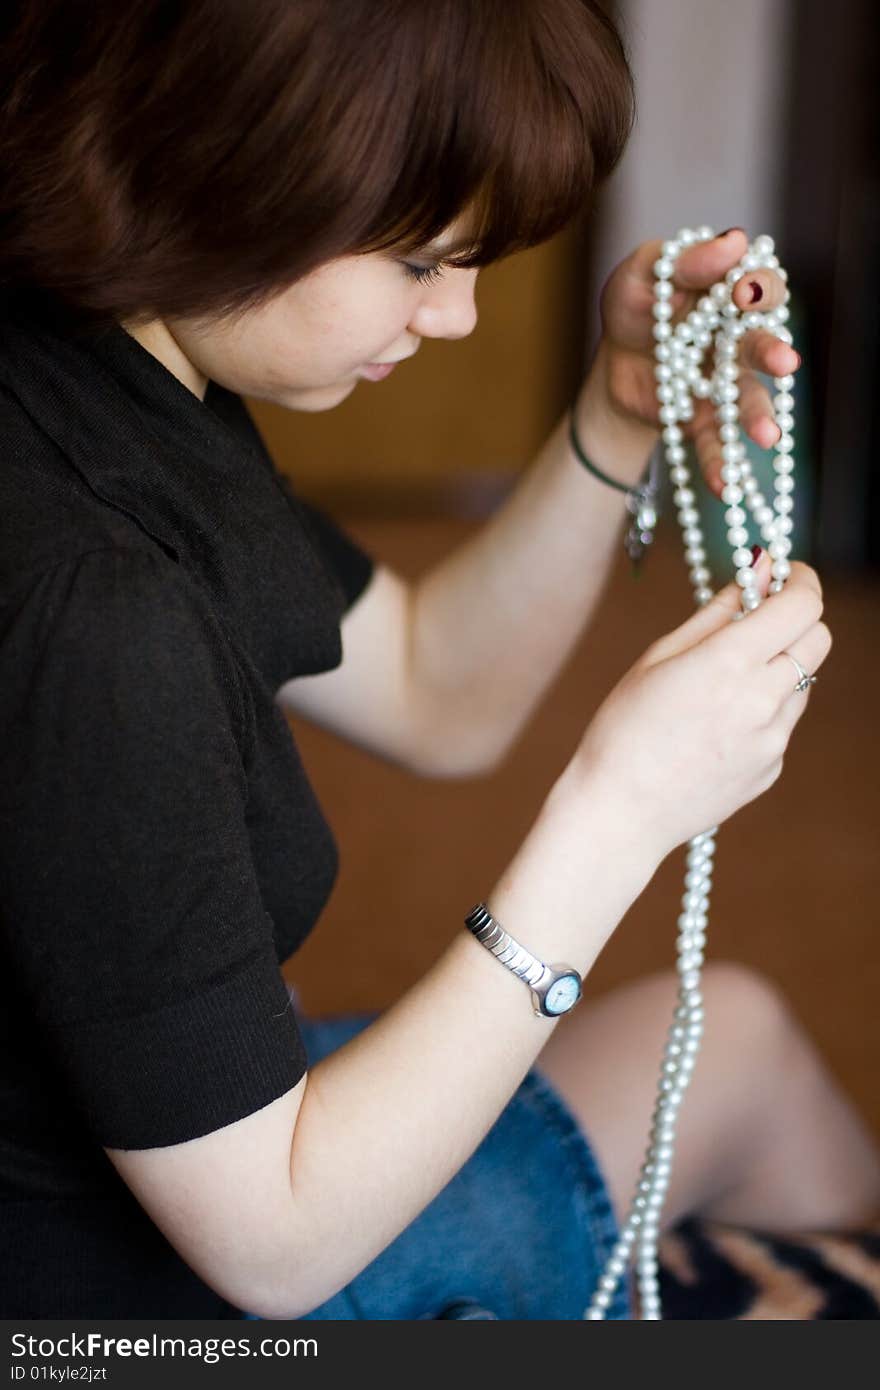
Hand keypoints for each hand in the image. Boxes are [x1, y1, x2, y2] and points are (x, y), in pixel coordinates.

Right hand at [563, 556, 830, 861]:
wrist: (619, 811)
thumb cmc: (625, 729)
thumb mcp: (659, 657)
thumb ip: (717, 611)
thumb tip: (758, 568)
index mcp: (730, 662)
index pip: (803, 604)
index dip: (801, 580)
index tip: (785, 574)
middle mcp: (762, 699)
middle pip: (819, 639)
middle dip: (798, 618)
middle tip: (761, 619)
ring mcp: (772, 739)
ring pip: (802, 681)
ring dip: (778, 667)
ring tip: (721, 685)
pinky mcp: (771, 768)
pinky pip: (782, 722)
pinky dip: (763, 709)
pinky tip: (714, 726)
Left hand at [581, 229, 801, 496]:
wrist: (614, 363)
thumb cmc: (635, 306)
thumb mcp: (641, 274)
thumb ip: (683, 261)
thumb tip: (732, 242)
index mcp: (730, 292)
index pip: (756, 285)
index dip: (757, 288)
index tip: (746, 293)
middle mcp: (739, 337)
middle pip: (761, 342)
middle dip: (772, 352)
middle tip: (784, 363)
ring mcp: (728, 382)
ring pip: (749, 399)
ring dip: (760, 418)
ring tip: (768, 437)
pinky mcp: (708, 420)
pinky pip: (718, 444)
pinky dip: (722, 465)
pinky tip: (726, 487)